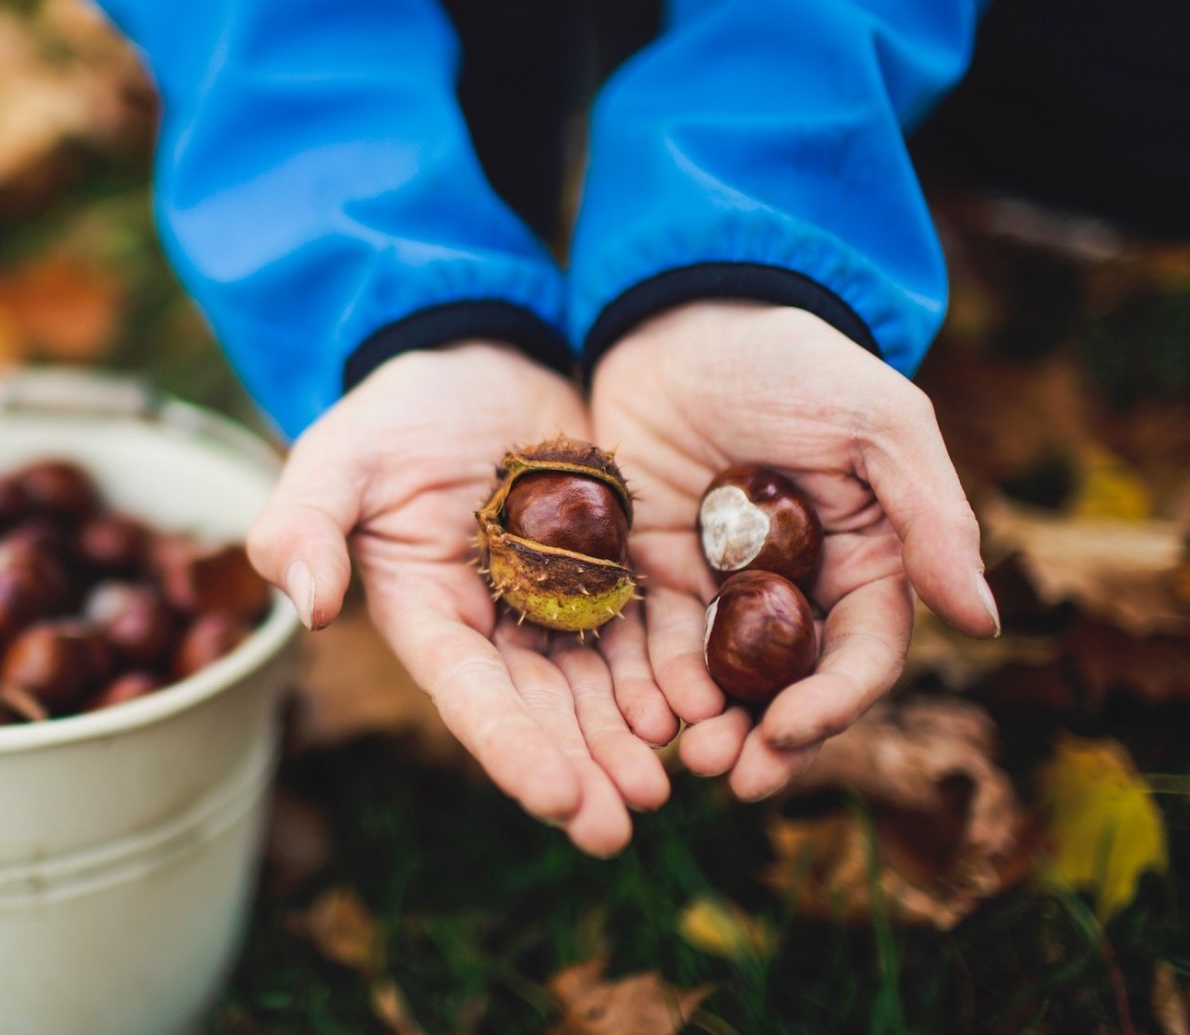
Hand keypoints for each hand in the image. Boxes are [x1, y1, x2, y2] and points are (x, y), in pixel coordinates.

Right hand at [248, 342, 668, 854]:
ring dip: (631, 739)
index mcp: (429, 616)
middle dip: (582, 769)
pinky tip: (704, 708)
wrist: (478, 357)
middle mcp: (497, 627)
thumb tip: (306, 606)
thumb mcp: (337, 458)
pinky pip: (648, 630)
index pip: (470, 695)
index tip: (558, 800)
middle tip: (624, 824)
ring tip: (673, 782)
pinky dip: (672, 672)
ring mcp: (559, 603)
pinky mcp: (614, 571)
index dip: (512, 749)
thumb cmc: (394, 412)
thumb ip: (304, 525)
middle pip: (543, 711)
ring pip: (601, 686)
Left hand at [588, 301, 1000, 799]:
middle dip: (767, 738)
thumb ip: (932, 518)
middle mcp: (796, 587)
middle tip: (733, 779)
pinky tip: (639, 715)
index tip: (792, 731)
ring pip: (720, 679)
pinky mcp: (654, 570)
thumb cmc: (793, 361)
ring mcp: (721, 584)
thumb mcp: (876, 425)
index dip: (834, 703)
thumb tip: (984, 621)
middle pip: (789, 686)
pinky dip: (650, 684)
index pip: (861, 654)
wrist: (682, 316)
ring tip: (685, 762)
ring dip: (708, 726)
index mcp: (865, 560)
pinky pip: (653, 641)